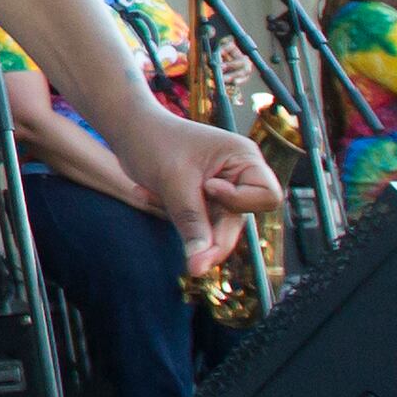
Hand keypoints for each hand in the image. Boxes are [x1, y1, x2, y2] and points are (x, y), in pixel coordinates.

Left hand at [111, 104, 280, 273]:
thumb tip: (199, 266)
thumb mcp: (174, 182)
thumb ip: (191, 223)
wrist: (129, 130)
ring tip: (148, 193)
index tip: (208, 188)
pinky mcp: (203, 200)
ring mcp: (222, 189)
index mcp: (243, 158)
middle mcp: (239, 174)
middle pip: (238, 219)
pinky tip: (145, 193)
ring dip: (182, 219)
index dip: (240, 201)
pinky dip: (173, 214)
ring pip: (214, 228)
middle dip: (207, 233)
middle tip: (191, 264)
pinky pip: (195, 224)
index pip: (267, 197)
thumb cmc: (154, 142)